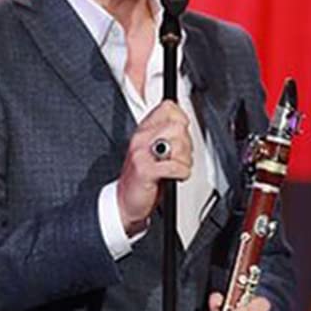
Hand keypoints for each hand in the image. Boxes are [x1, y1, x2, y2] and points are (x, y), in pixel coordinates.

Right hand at [117, 102, 192, 234]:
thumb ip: (167, 135)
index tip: (179, 136)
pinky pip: (176, 166)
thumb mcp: (153, 150)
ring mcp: (141, 153)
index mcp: (143, 130)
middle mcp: (141, 138)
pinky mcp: (145, 170)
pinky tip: (175, 177)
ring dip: (184, 161)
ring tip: (174, 168)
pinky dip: (182, 174)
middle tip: (178, 158)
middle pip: (179, 127)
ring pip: (180, 146)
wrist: (124, 202)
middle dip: (186, 145)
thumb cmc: (142, 178)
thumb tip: (185, 123)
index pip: (169, 108)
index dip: (181, 120)